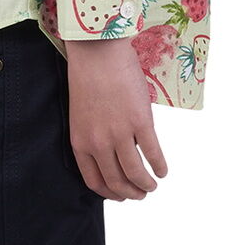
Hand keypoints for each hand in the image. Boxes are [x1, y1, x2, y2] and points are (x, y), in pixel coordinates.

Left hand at [64, 37, 167, 200]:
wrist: (97, 49)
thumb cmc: (88, 74)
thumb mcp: (82, 112)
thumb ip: (93, 134)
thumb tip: (114, 151)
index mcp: (81, 141)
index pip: (94, 181)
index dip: (109, 193)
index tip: (119, 195)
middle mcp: (98, 142)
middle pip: (116, 182)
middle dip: (130, 193)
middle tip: (140, 194)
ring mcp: (119, 133)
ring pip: (135, 174)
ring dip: (146, 185)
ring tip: (152, 185)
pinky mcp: (140, 121)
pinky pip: (153, 153)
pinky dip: (160, 166)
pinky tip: (163, 169)